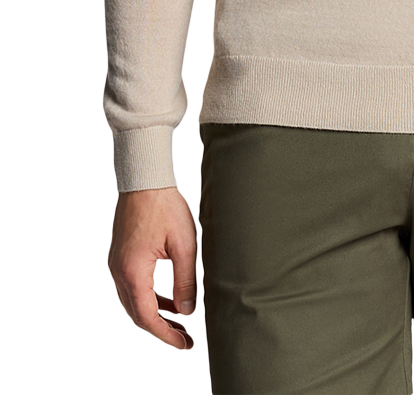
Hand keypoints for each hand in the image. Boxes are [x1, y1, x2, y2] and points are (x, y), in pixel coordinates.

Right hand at [108, 186, 197, 349]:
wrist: (144, 179)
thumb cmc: (165, 207)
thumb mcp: (184, 245)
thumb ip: (185, 280)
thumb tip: (187, 310)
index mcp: (133, 272)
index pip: (148, 316)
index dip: (166, 334)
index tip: (185, 344)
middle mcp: (119, 272)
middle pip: (137, 314)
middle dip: (161, 329)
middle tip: (184, 339)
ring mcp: (116, 264)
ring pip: (133, 302)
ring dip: (154, 314)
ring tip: (179, 322)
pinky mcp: (120, 256)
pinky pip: (132, 287)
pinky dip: (149, 298)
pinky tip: (168, 299)